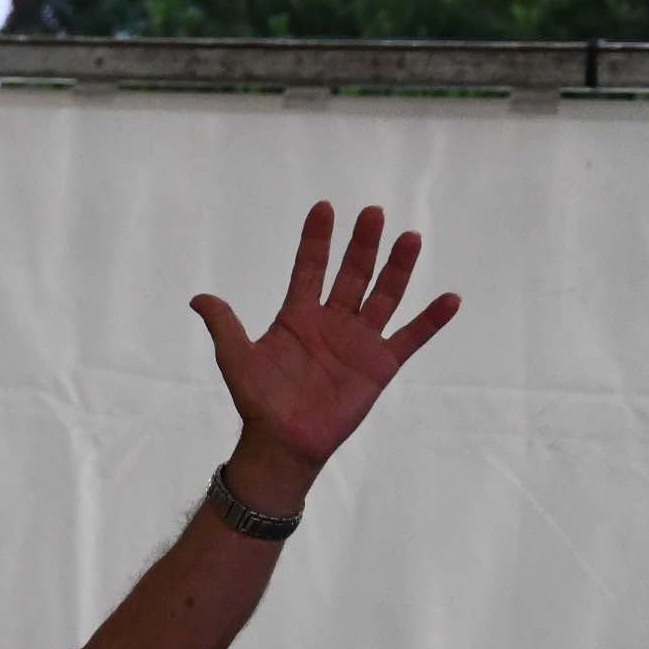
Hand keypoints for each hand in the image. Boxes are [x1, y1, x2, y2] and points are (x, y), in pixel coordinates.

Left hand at [190, 203, 459, 494]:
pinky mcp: (380, 364)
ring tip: (409, 238)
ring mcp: (358, 340)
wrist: (283, 441)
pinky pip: (410, 338)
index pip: (309, 267)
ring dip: (397, 268)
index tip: (324, 207)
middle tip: (373, 213)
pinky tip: (450, 298)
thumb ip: (224, 326)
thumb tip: (198, 298)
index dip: (316, 240)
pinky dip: (431, 320)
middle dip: (362, 245)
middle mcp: (332, 321)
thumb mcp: (236, 358)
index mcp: (297, 315)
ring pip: (383, 296)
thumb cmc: (259, 401)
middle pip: (352, 274)